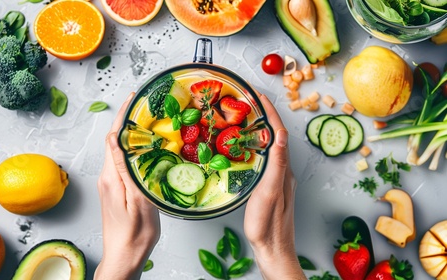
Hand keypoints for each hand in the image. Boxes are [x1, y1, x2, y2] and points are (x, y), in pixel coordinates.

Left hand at [95, 92, 160, 279]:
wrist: (124, 256)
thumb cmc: (135, 236)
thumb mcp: (138, 202)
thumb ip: (128, 171)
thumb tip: (120, 142)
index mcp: (112, 177)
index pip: (113, 138)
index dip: (122, 116)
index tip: (133, 99)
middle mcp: (107, 177)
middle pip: (114, 140)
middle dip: (127, 120)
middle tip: (145, 107)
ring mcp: (110, 183)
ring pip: (118, 150)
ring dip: (130, 134)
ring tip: (148, 122)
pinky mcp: (115, 189)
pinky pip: (122, 161)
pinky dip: (132, 149)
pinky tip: (146, 149)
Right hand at [243, 94, 304, 278]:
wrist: (272, 249)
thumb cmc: (268, 224)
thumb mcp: (270, 192)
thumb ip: (275, 164)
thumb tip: (278, 136)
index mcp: (283, 168)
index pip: (278, 132)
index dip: (269, 111)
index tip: (258, 94)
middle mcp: (282, 170)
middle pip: (274, 135)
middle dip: (263, 115)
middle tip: (248, 101)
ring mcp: (277, 178)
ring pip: (269, 146)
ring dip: (259, 129)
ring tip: (244, 117)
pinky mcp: (269, 186)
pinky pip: (263, 157)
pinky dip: (254, 145)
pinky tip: (245, 147)